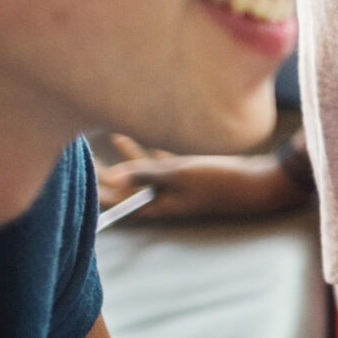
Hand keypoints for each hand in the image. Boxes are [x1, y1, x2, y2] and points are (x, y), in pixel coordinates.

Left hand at [96, 135, 311, 220]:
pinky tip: (146, 133)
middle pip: (128, 187)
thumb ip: (147, 174)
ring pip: (146, 170)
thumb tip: (113, 178)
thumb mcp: (181, 175)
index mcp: (160, 205)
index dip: (97, 191)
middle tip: (83, 158)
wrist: (261, 183)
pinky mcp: (195, 172)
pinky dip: (154, 148)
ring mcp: (180, 185)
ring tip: (110, 135)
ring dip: (129, 154)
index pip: (119, 202)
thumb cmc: (222, 181)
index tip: (76, 177)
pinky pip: (166, 160)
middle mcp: (166, 197)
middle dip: (107, 173)